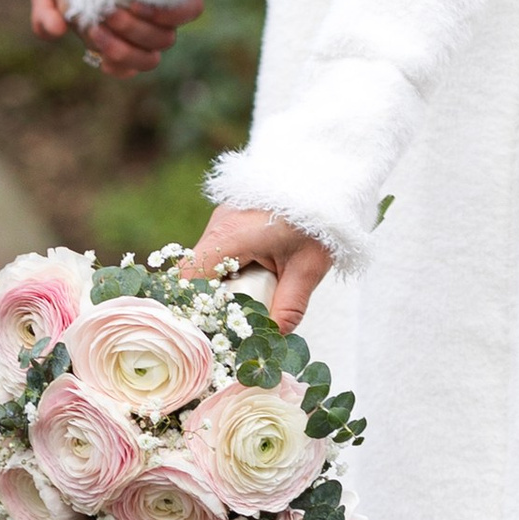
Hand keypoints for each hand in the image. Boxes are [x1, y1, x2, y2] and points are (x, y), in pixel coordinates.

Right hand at [185, 204, 331, 332]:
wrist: (329, 182)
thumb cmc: (318, 222)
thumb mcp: (307, 269)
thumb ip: (289, 307)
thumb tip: (273, 337)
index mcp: (229, 236)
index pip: (189, 278)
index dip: (195, 305)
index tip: (210, 326)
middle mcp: (219, 224)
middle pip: (197, 273)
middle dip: (214, 298)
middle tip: (237, 316)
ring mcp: (225, 218)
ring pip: (210, 261)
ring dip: (226, 283)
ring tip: (254, 295)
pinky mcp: (234, 218)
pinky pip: (223, 250)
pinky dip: (234, 268)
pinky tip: (258, 275)